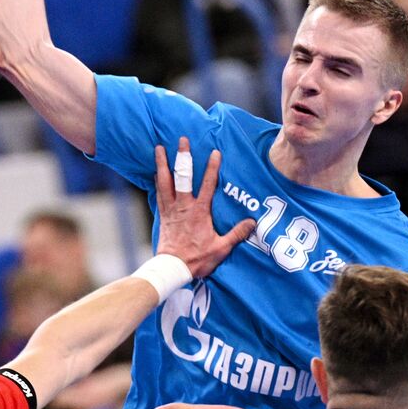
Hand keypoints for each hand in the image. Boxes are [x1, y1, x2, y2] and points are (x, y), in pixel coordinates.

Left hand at [152, 138, 255, 279]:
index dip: (212, 168)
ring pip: (165, 182)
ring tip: (159, 148)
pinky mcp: (163, 215)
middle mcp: (184, 206)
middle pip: (182, 177)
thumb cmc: (197, 259)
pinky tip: (156, 173)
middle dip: (183, 157)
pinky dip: (157, 181)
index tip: (215, 152)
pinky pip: (159, 194)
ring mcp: (171, 210)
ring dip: (162, 164)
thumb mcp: (221, 248)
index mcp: (200, 212)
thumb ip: (237, 234)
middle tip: (182, 140)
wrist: (173, 268)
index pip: (208, 185)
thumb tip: (252, 222)